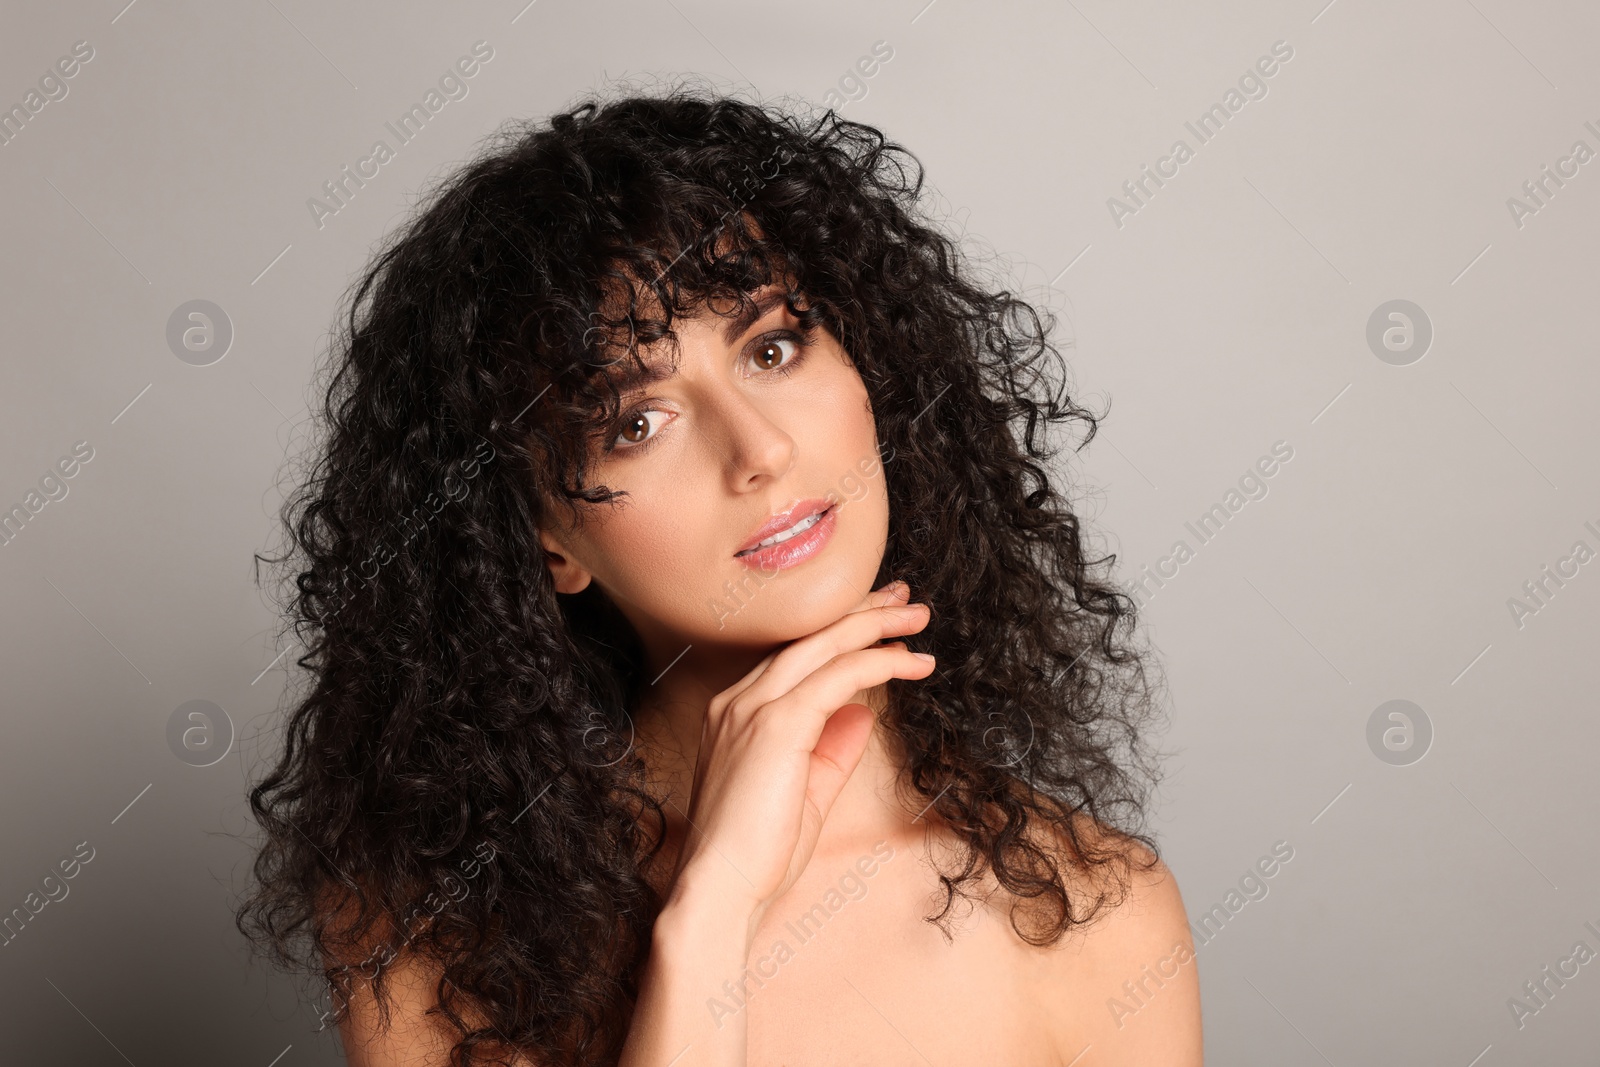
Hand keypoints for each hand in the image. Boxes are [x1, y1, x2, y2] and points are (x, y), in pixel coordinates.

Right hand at [667, 580, 935, 925]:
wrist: (721, 889)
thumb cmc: (756, 854)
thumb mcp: (805, 793)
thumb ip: (832, 750)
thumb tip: (863, 712)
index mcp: (736, 713)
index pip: (795, 659)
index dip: (840, 636)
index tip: (879, 625)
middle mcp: (738, 701)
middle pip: (809, 639)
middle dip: (861, 614)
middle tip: (905, 599)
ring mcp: (752, 708)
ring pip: (822, 647)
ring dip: (874, 627)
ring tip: (918, 619)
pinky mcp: (775, 724)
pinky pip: (837, 676)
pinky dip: (877, 662)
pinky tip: (909, 662)